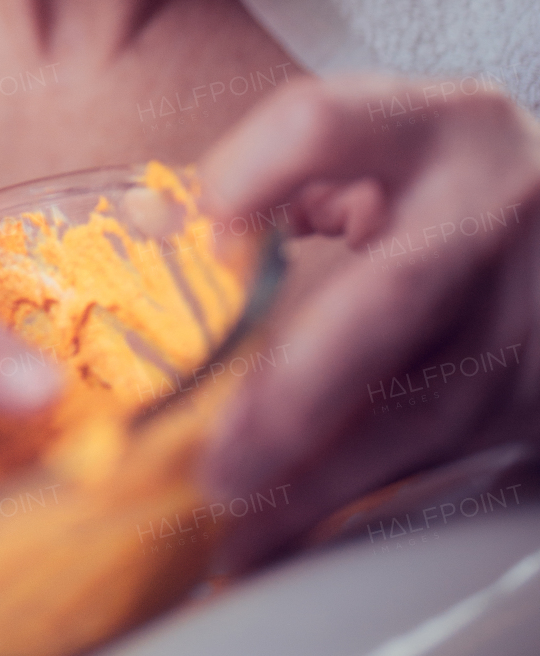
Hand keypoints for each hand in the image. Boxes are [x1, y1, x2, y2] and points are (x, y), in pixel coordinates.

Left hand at [197, 73, 539, 565]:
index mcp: (432, 124)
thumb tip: (152, 231)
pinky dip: (362, 498)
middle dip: (296, 391)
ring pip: (429, 408)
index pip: (322, 125)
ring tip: (236, 529)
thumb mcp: (380, 144)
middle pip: (391, 297)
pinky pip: (446, 455)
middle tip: (216, 463)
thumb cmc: (445, 182)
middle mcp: (491, 206)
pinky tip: (290, 531)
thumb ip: (276, 176)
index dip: (245, 179)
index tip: (196, 238)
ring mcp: (529, 306)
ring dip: (321, 480)